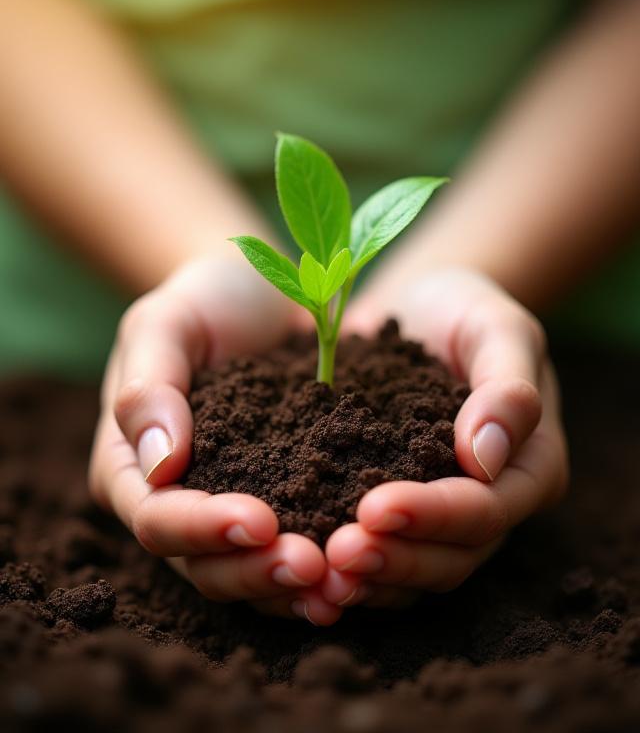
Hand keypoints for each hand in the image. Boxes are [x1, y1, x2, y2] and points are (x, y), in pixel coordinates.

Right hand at [89, 258, 340, 624]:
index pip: (156, 519)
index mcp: (131, 467)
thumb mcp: (165, 323)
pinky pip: (294, 548)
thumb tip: (160, 468)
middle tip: (312, 566)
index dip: (203, 529)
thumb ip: (149, 387)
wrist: (259, 294)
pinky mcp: (281, 503)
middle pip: (204, 564)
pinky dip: (322, 566)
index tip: (258, 521)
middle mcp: (176, 502)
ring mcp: (229, 508)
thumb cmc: (204, 301)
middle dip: (255, 571)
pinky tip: (361, 572)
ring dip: (291, 585)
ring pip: (249, 572)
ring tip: (342, 585)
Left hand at [322, 268, 568, 608]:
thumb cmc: (463, 309)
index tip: (375, 507)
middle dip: (395, 559)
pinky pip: (381, 552)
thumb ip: (506, 387)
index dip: (434, 516)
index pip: (487, 510)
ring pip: (415, 570)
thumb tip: (488, 457)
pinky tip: (307, 565)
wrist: (417, 307)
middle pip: (451, 557)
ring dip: (369, 577)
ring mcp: (442, 512)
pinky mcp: (399, 509)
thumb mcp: (496, 327)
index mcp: (530, 466)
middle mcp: (490, 502)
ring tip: (318, 571)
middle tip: (337, 554)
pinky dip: (349, 567)